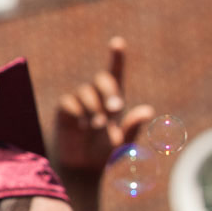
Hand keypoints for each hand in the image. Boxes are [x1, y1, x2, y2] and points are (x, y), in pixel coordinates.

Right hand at [52, 37, 155, 175]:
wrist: (81, 167)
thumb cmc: (104, 154)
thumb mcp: (123, 143)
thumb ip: (133, 127)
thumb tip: (147, 110)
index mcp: (113, 100)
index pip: (115, 74)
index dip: (116, 57)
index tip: (117, 43)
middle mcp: (96, 97)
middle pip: (102, 79)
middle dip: (109, 91)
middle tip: (116, 109)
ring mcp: (79, 102)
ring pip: (86, 92)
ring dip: (94, 108)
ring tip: (97, 126)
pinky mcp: (64, 109)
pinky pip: (70, 102)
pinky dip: (79, 113)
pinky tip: (82, 126)